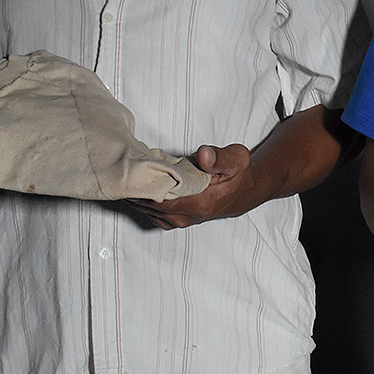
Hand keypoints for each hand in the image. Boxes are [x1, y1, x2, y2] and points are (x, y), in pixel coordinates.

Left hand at [124, 142, 257, 229]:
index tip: (133, 174)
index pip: (162, 202)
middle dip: (137, 193)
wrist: (249, 189)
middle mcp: (190, 215)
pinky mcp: (182, 218)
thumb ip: (219, 158)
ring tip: (128, 182)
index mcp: (200, 203)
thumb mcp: (236, 159)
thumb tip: (203, 155)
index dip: (144, 190)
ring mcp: (185, 219)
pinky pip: (158, 216)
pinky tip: (141, 192)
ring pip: (153, 214)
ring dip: (140, 200)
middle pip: (152, 209)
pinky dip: (147, 205)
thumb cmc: (240, 173)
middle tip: (124, 174)